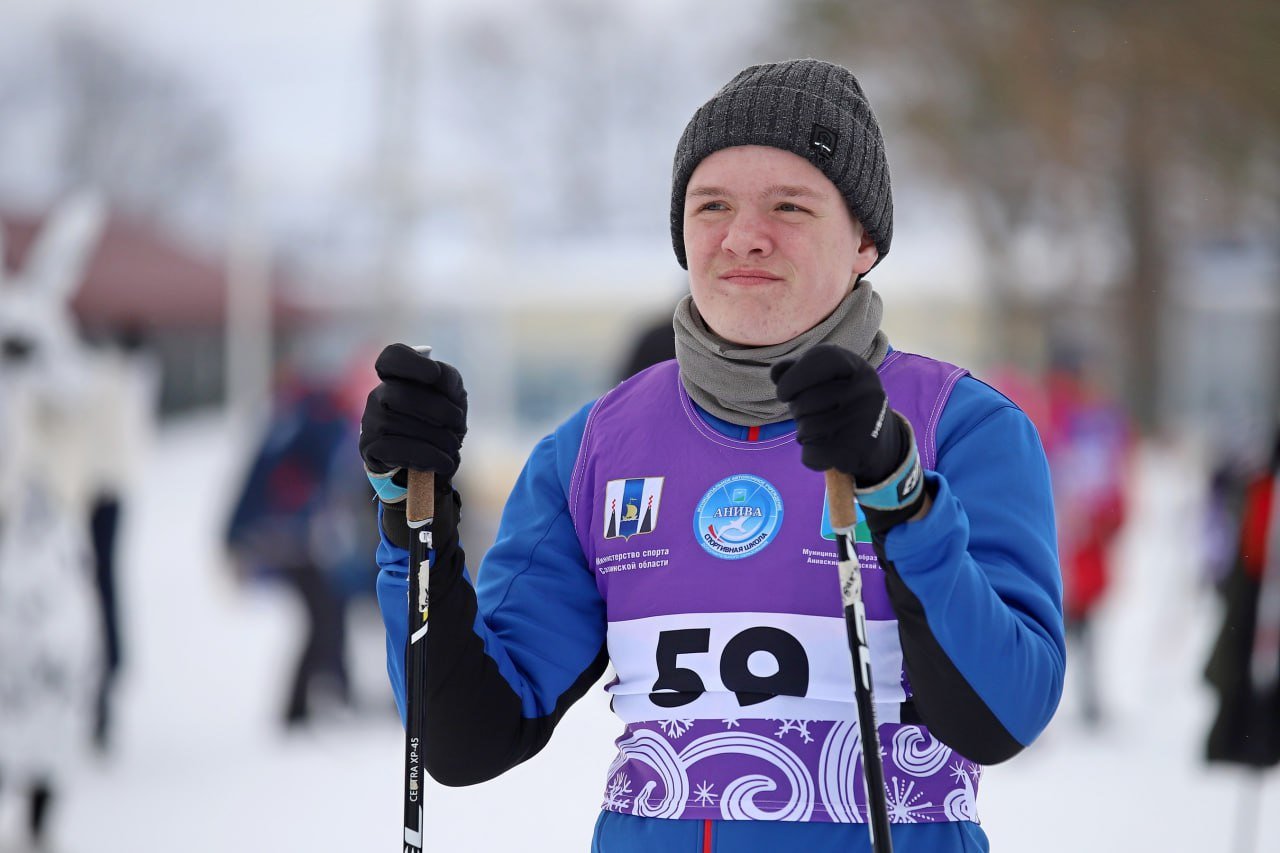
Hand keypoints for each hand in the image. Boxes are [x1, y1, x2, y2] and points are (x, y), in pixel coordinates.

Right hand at [359, 344, 467, 481]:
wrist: (423, 459)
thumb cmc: (438, 420)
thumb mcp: (452, 396)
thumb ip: (449, 379)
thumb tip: (437, 376)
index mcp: (397, 376)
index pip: (392, 357)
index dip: (411, 362)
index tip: (434, 374)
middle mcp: (378, 395)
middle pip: (402, 395)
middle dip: (439, 410)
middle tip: (457, 422)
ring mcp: (370, 421)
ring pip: (401, 425)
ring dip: (438, 437)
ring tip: (453, 444)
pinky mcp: (370, 447)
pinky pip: (399, 449)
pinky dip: (429, 456)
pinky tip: (445, 461)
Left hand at [771, 345, 925, 523]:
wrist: (878, 441)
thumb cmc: (842, 403)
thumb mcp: (827, 379)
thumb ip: (798, 371)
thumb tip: (777, 373)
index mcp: (857, 367)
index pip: (818, 360)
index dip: (792, 378)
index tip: (784, 393)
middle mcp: (864, 391)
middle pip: (804, 401)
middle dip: (797, 411)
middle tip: (814, 414)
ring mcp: (863, 421)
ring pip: (805, 430)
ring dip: (804, 434)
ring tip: (823, 431)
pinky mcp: (856, 451)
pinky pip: (811, 454)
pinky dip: (812, 456)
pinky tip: (828, 450)